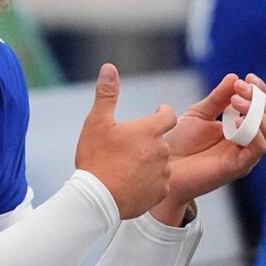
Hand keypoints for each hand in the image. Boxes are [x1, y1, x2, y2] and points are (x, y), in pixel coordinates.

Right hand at [75, 64, 176, 219]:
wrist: (97, 197)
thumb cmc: (96, 157)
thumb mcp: (97, 122)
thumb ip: (107, 94)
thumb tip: (109, 67)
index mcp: (149, 130)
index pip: (168, 116)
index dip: (163, 113)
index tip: (158, 112)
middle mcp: (161, 150)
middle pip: (161, 141)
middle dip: (149, 141)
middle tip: (129, 146)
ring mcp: (163, 173)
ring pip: (160, 163)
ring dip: (149, 162)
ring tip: (128, 168)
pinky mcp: (161, 192)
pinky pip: (158, 183)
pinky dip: (148, 182)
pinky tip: (131, 184)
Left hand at [150, 73, 265, 224]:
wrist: (164, 168)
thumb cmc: (180, 144)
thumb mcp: (199, 114)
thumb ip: (217, 98)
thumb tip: (235, 77)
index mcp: (239, 129)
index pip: (259, 108)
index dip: (258, 92)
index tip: (248, 77)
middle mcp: (246, 142)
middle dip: (257, 99)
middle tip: (240, 87)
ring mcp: (244, 155)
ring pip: (265, 131)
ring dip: (255, 112)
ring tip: (237, 101)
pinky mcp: (239, 167)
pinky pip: (257, 148)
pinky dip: (252, 132)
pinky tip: (236, 120)